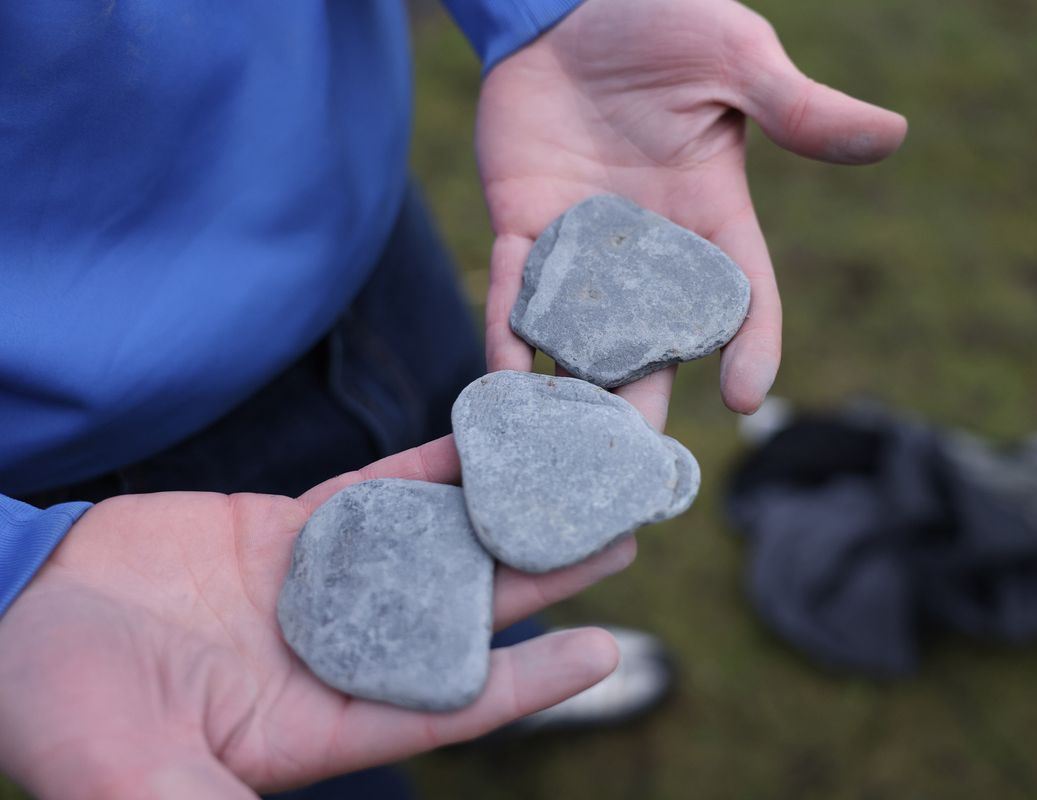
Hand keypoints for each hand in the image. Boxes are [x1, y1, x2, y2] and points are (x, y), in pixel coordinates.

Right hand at [0, 436, 632, 798]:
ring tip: (578, 477)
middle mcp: (340, 651)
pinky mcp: (293, 528)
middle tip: (623, 537)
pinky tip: (485, 440)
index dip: (532, 682)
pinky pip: (377, 490)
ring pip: (435, 542)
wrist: (13, 618)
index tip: (609, 650)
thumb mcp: (138, 782)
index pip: (452, 703)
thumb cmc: (63, 713)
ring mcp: (323, 584)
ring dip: (504, 512)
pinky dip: (429, 466)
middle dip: (543, 578)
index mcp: (321, 721)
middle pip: (466, 611)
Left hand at [478, 0, 906, 427]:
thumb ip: (796, 108)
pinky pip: (515, 291)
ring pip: (585, 334)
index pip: (743, 295)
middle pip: (657, 340)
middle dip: (650, 399)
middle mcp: (650, 246)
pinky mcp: (524, 226)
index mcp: (712, 214)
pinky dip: (508, 333)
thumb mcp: (735, 59)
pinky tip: (503, 378)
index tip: (748, 399)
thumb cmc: (661, 21)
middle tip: (640, 461)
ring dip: (578, 388)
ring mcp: (583, 244)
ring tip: (569, 447)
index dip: (752, 346)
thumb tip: (894, 135)